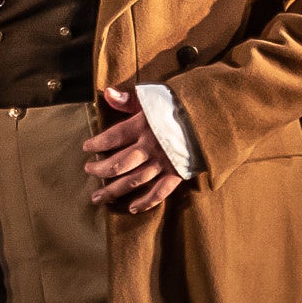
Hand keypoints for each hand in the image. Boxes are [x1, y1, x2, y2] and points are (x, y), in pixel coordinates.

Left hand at [81, 85, 181, 214]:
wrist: (215, 117)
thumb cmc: (181, 106)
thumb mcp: (154, 98)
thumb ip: (129, 100)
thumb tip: (107, 93)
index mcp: (143, 125)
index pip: (113, 137)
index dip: (97, 143)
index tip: (86, 148)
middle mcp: (151, 146)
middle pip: (119, 163)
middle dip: (100, 169)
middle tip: (89, 171)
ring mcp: (164, 162)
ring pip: (134, 180)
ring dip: (114, 190)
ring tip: (98, 197)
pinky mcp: (178, 173)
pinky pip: (160, 191)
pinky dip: (146, 202)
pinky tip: (132, 208)